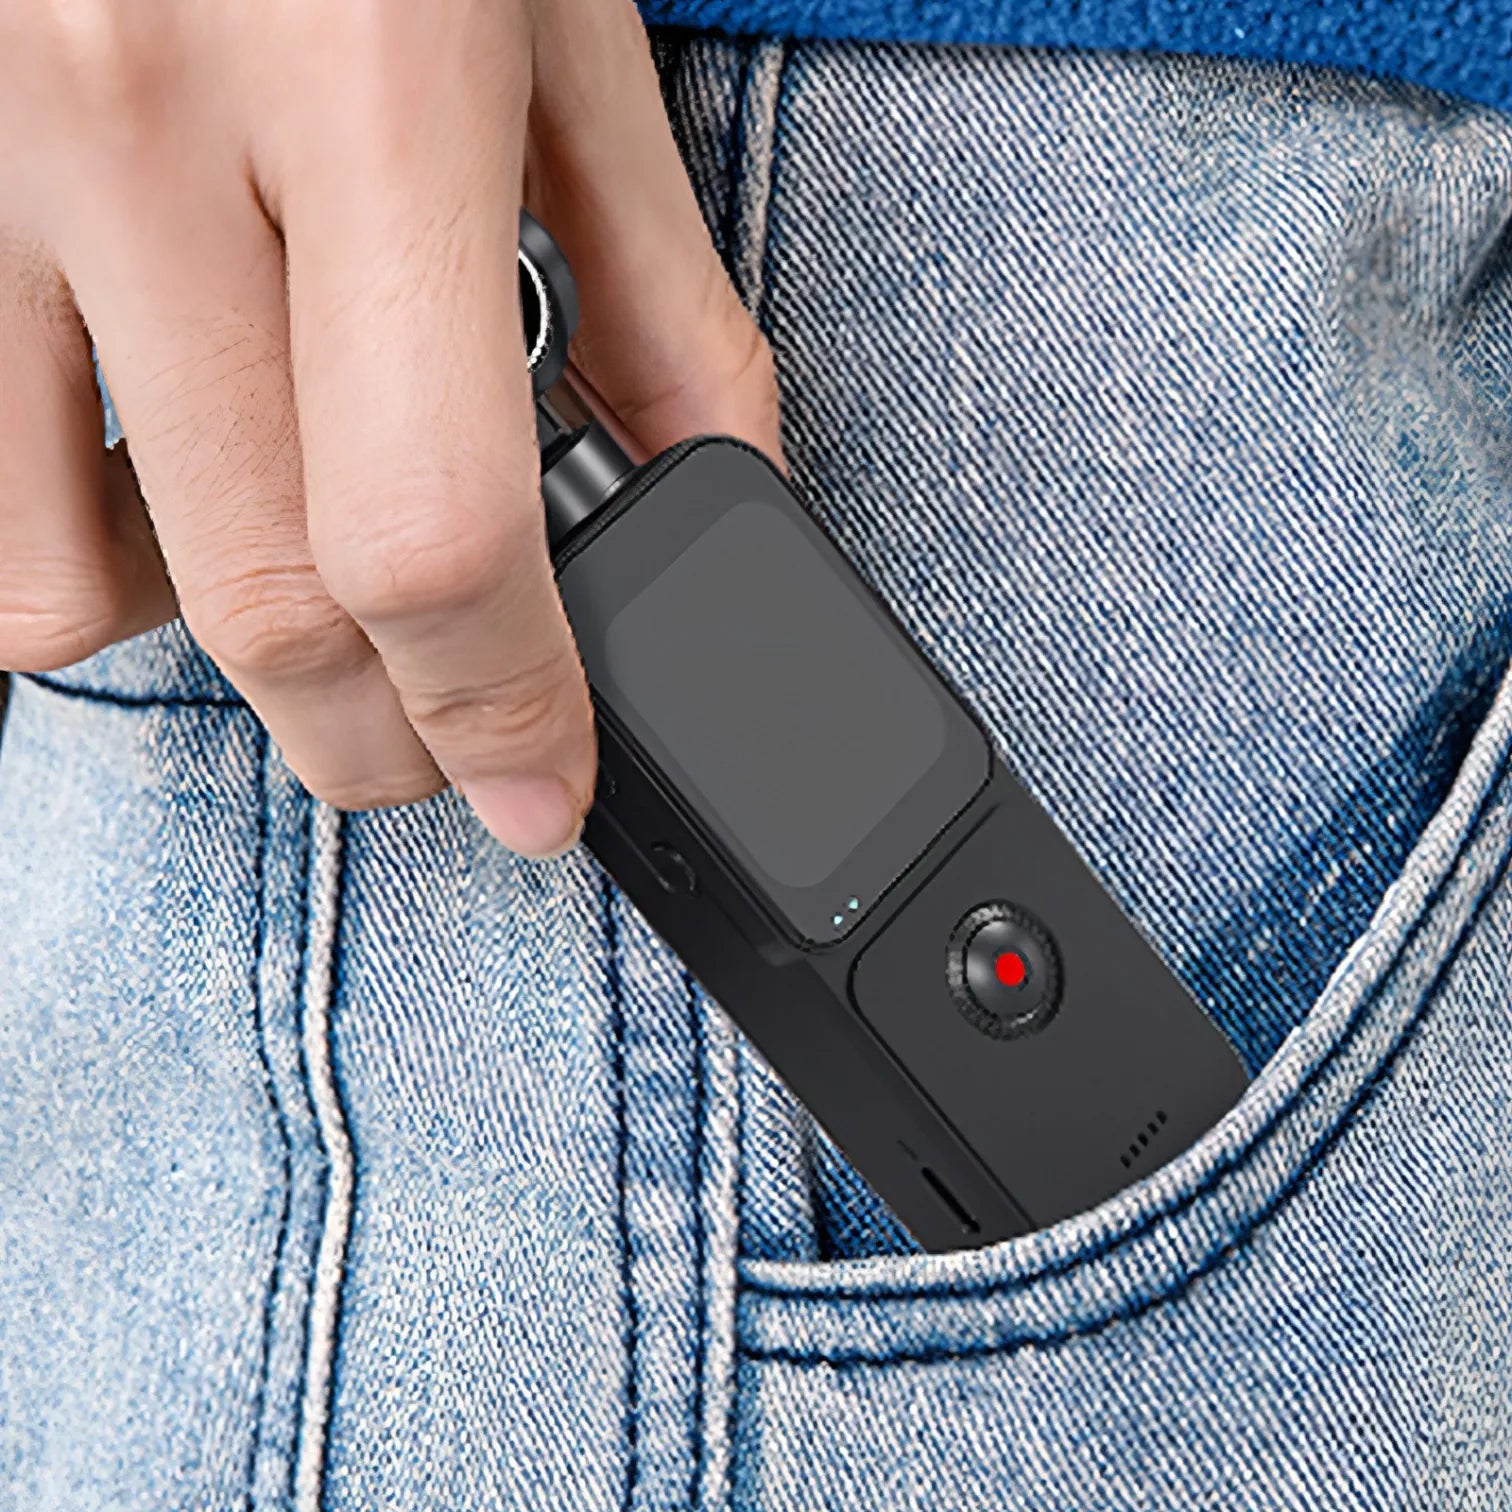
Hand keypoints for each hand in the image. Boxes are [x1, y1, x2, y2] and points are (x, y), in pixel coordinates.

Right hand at [0, 1, 782, 856]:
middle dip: (389, 733)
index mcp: (367, 85)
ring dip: (221, 651)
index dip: (499, 707)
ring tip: (309, 586)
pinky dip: (73, 553)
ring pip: (67, 587)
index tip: (536, 786)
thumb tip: (708, 489)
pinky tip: (165, 493)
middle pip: (268, 607)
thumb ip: (655, 290)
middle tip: (457, 728)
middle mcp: (133, 126)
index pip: (430, 532)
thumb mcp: (566, 32)